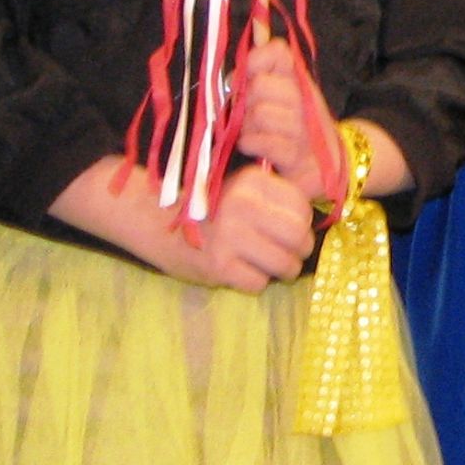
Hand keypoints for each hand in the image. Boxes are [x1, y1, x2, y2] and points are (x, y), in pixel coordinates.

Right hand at [184, 164, 316, 293]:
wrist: (154, 222)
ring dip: (282, 272)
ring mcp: (229, 235)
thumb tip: (311, 229)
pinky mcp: (217, 265)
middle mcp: (243, 204)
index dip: (303, 226)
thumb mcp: (241, 191)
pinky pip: (258, 283)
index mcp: (252, 181)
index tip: (292, 233)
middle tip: (290, 257)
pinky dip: (255, 283)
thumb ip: (273, 202)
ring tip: (269, 268)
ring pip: (284, 263)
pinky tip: (241, 273)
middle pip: (298, 236)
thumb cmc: (209, 211)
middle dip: (300, 252)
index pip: (301, 208)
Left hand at [237, 36, 344, 194]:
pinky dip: (250, 144)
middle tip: (248, 110)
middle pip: (259, 85)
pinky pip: (258, 141)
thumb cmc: (299, 125)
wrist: (331, 163)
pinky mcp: (294, 155)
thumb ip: (266, 67)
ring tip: (254, 130)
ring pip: (257, 114)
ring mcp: (301, 128)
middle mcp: (304, 100)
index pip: (277, 52)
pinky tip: (257, 146)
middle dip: (245, 99)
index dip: (255, 60)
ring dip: (246, 125)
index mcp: (300, 80)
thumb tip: (249, 44)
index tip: (249, 76)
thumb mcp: (289, 92)